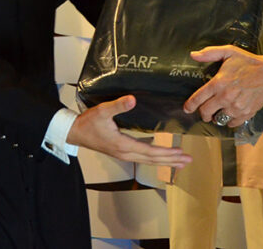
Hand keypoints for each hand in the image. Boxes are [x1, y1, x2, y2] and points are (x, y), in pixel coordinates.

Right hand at [67, 95, 191, 167]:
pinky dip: (155, 158)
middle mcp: (125, 153)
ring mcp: (123, 154)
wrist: (74, 132)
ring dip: (165, 161)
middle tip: (187, 160)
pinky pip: (142, 158)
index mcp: (123, 145)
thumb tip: (132, 100)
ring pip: (148, 161)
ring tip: (180, 162)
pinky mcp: (121, 152)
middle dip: (171, 160)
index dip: (166, 152)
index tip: (180, 152)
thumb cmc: (88, 123)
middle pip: (152, 159)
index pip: (149, 151)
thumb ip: (118, 105)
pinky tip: (161, 156)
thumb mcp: (102, 111)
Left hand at [183, 44, 262, 127]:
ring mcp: (236, 107)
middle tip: (204, 111)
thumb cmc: (248, 62)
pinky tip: (230, 113)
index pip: (198, 98)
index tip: (186, 108)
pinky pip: (231, 123)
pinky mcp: (245, 114)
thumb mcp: (228, 52)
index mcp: (218, 83)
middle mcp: (225, 97)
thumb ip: (209, 53)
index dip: (190, 105)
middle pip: (205, 112)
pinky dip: (229, 120)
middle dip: (202, 113)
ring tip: (218, 111)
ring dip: (216, 117)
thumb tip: (193, 55)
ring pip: (218, 119)